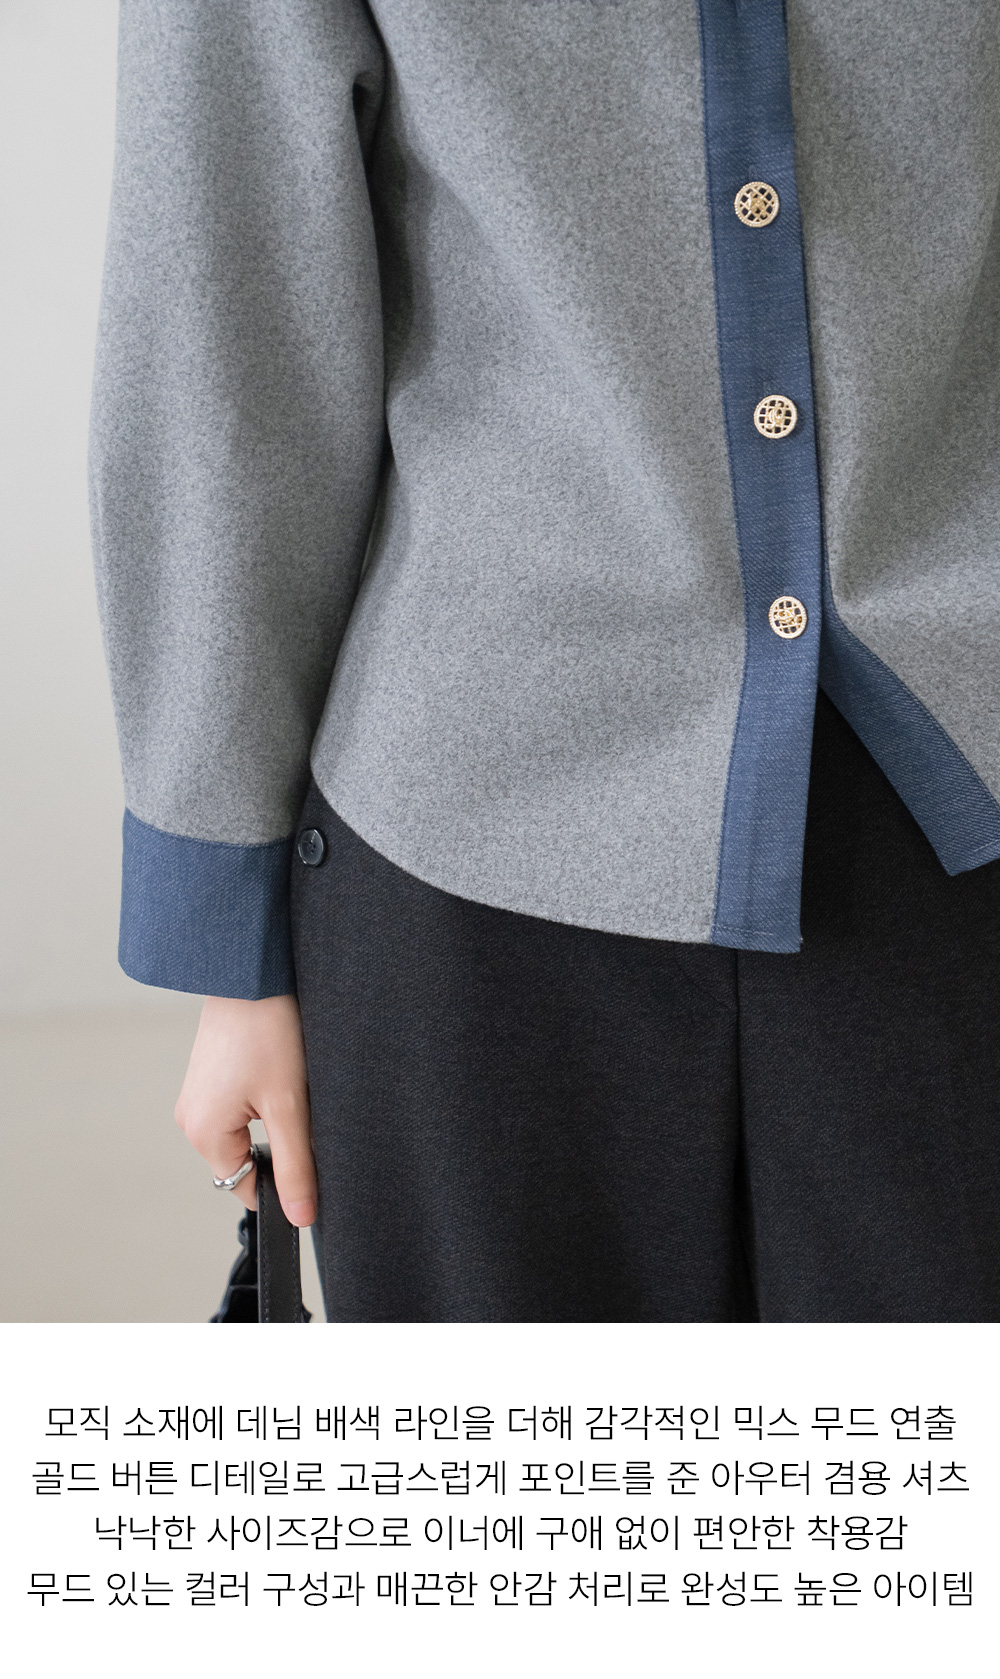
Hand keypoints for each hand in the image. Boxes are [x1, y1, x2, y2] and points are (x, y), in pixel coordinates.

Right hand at [175, 995, 316, 1226]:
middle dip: (278, 1143)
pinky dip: (262, 1097)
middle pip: (244, 1158)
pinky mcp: (207, 1076)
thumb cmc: (267, 1031)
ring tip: (285, 1080)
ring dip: (272, 1117)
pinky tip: (275, 1068)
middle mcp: (189, 1117)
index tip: (306, 1152)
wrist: (250, 972)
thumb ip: (294, 1166)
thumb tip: (300, 1217)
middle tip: (298, 1103)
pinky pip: (238, 1107)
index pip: (245, 1186)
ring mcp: (196, 1095)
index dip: (281, 1179)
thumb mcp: (288, 1106)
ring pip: (244, 1131)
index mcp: (203, 1133)